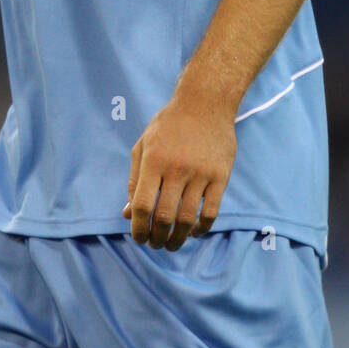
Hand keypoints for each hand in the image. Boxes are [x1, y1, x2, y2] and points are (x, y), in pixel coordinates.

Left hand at [122, 94, 236, 249]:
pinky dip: (201, 228)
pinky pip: (211, 212)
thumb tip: (127, 215)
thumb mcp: (143, 146)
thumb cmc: (168, 126)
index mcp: (153, 160)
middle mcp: (176, 167)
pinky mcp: (221, 176)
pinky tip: (193, 231)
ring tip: (171, 244)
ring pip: (187, 218)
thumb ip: (134, 180)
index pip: (141, 204)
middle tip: (156, 244)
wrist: (205, 103)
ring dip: (177, 239)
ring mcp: (201, 173)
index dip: (138, 228)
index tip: (139, 238)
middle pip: (164, 216)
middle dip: (157, 238)